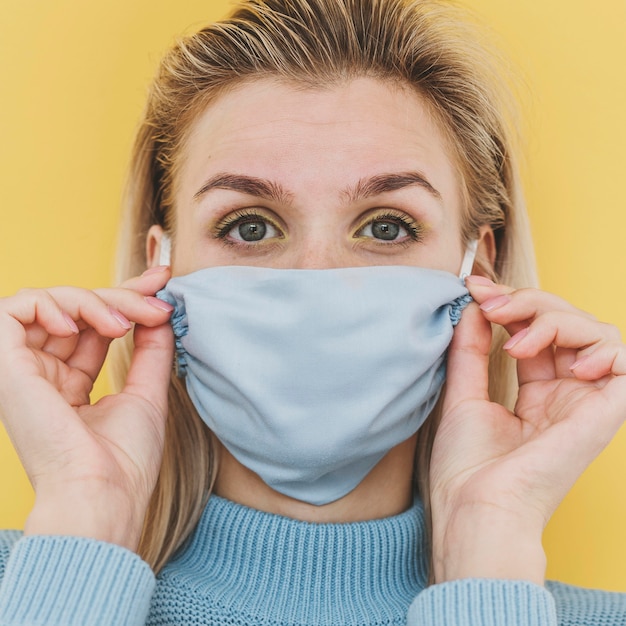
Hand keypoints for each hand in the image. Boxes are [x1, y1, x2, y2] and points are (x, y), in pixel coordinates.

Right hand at [0, 267, 173, 550]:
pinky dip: (48, 303)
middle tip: (155, 303)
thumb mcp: (147, 392)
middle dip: (121, 296)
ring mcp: (26, 369)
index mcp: (72, 383)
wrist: (103, 492)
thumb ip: (151, 349)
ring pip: (51, 303)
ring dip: (92, 301)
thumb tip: (160, 311)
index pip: (96, 325)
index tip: (162, 281)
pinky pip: (13, 310)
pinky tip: (75, 322)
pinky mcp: (7, 366)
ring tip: (121, 324)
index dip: (126, 297)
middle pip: (78, 311)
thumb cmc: (126, 458)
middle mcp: (46, 373)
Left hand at [430, 276, 625, 583]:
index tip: (476, 289)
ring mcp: (586, 400)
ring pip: (592, 331)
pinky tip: (562, 361)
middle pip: (564, 323)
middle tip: (492, 304)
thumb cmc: (467, 465)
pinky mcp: (606, 410)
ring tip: (517, 341)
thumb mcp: (463, 394)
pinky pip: (624, 359)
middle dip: (528, 303)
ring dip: (553, 320)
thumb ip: (472, 349)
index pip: (536, 331)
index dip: (511, 304)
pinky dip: (598, 346)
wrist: (476, 506)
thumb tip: (476, 306)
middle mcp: (565, 393)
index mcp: (535, 392)